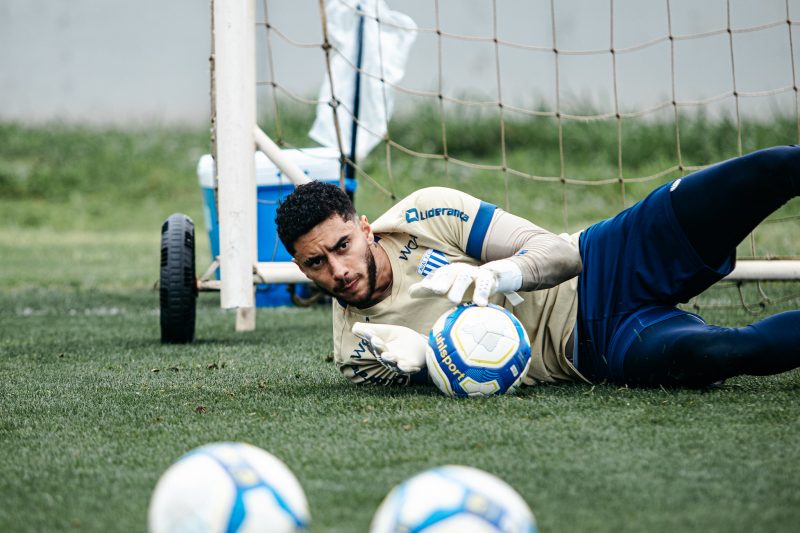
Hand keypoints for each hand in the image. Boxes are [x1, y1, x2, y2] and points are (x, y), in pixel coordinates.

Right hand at [351, 322, 427, 374]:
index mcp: (379, 350)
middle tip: (376, 340)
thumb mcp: (384, 331)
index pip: (373, 343)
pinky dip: (408, 368)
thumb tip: (354, 327)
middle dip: (378, 347)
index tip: (368, 331)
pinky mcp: (411, 366)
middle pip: (381, 354)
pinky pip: (408, 369)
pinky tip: (408, 366)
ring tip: (388, 355)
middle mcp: (387, 359)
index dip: (370, 337)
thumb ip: (370, 330)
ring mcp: (399, 363)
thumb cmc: (397, 338)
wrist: (417, 345)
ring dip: (390, 360)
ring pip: (393, 364)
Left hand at [408, 260, 523, 305]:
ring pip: (465, 278)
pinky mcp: (488, 279)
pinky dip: (482, 293)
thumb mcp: (446, 287)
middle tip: (437, 292)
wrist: (489, 278)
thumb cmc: (462, 285)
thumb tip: (409, 292)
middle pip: (450, 273)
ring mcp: (474, 273)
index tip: (425, 288)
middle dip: (443, 281)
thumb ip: (428, 290)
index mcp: (448, 272)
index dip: (431, 281)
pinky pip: (485, 285)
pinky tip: (480, 304)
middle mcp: (460, 270)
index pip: (437, 275)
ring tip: (453, 301)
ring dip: (459, 287)